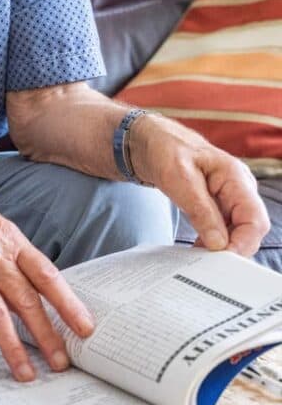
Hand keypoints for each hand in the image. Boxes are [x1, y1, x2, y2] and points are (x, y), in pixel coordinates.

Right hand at [0, 168, 94, 382]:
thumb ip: (0, 239)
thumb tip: (18, 261)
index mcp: (7, 237)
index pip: (46, 274)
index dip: (68, 303)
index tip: (85, 326)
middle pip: (27, 302)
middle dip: (47, 335)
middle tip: (61, 362)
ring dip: (12, 349)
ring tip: (24, 374)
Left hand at [131, 114, 268, 256]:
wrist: (149, 141)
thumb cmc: (165, 150)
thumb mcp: (177, 178)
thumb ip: (200, 209)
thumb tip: (219, 243)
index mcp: (235, 177)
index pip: (254, 219)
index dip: (243, 243)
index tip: (222, 259)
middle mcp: (239, 188)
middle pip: (250, 229)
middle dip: (233, 248)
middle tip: (208, 264)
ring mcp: (229, 197)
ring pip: (237, 231)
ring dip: (221, 247)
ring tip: (199, 258)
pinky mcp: (217, 204)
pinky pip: (223, 228)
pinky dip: (212, 241)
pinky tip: (198, 249)